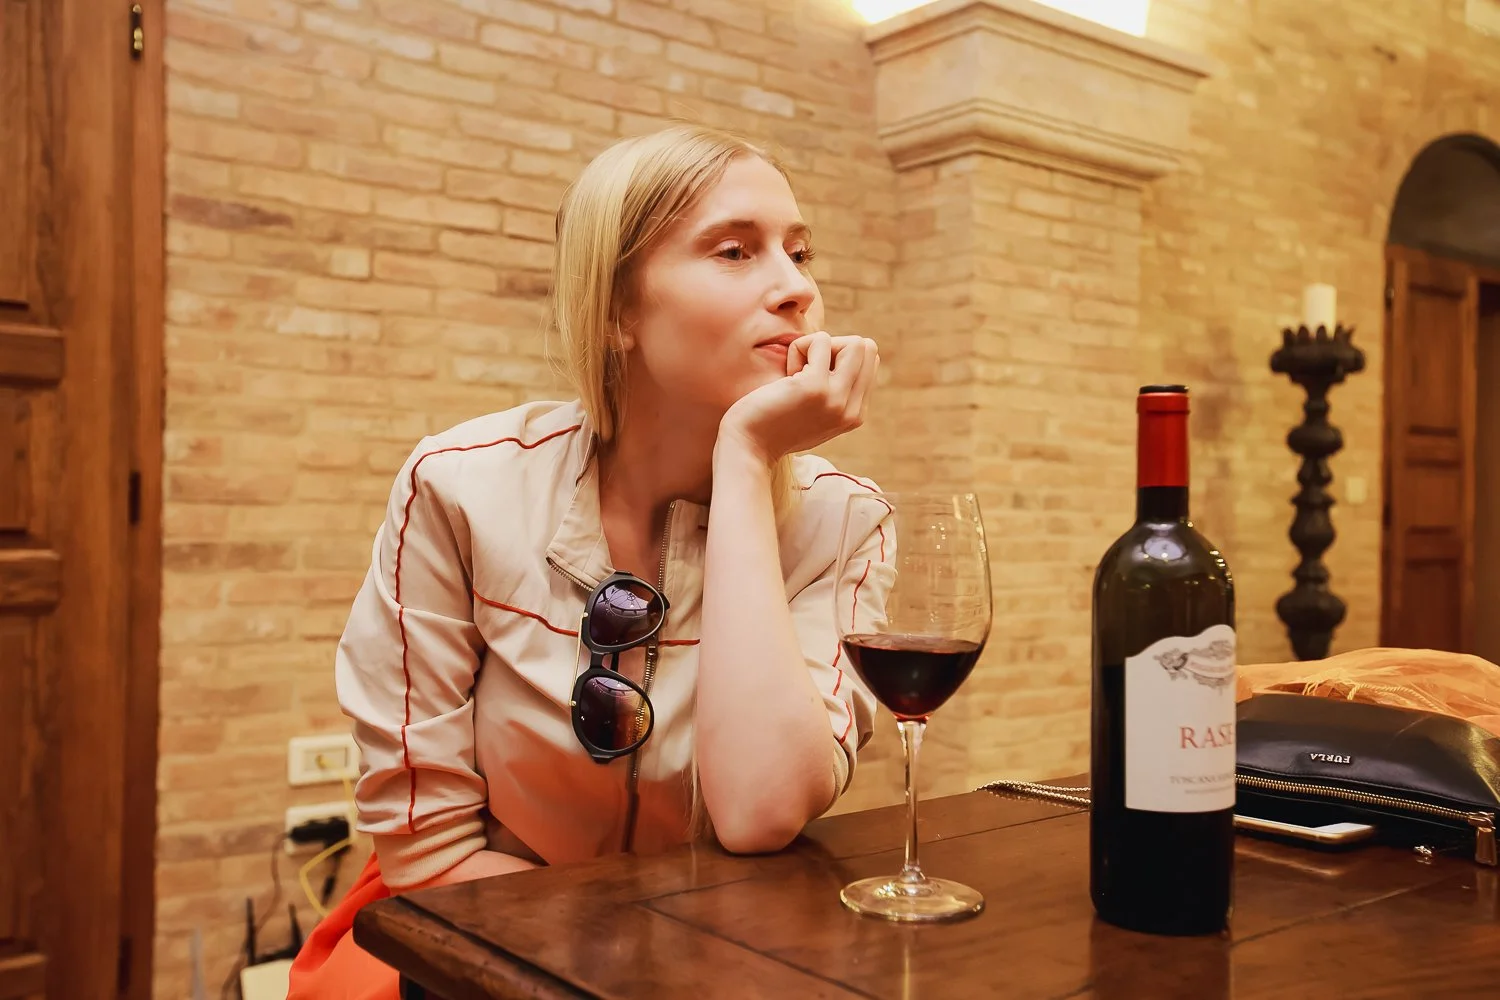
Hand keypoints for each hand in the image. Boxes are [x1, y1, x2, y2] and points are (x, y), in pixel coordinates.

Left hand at [718, 332, 878, 466]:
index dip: (839, 358)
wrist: (748, 448)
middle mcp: (852, 410)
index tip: (813, 379)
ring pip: (855, 343)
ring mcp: (837, 399)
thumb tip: (853, 348)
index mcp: (855, 415)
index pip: (869, 363)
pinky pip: (820, 341)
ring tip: (796, 373)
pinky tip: (785, 376)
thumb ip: (836, 391)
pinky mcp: (815, 388)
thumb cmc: (773, 424)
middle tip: (805, 370)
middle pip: (868, 349)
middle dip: (835, 347)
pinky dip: (799, 348)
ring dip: (819, 347)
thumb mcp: (815, 412)